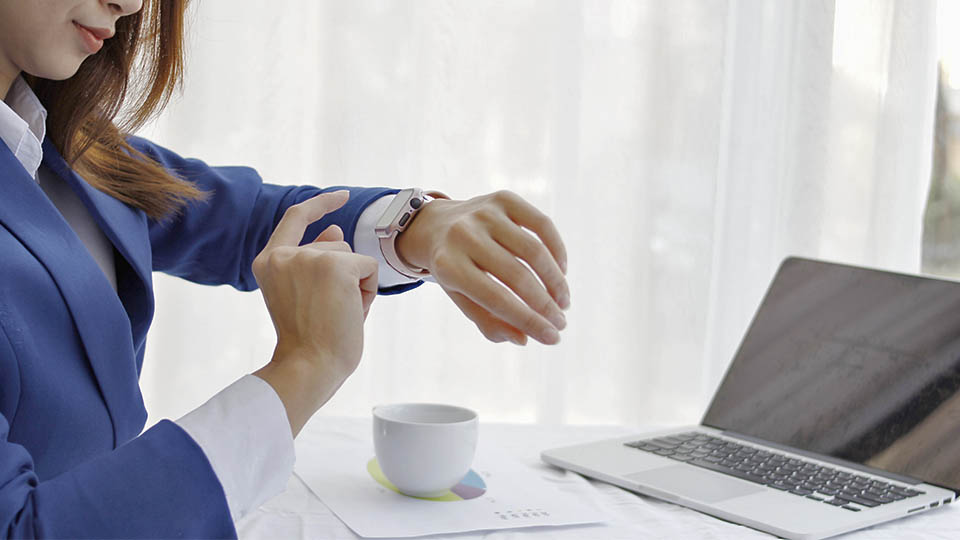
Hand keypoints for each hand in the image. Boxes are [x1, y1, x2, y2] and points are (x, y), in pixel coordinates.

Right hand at [252, 191, 378, 435]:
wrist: (310, 366)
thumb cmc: (309, 339)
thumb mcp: (307, 293)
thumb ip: (317, 258)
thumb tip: (335, 228)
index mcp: (268, 261)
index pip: (296, 217)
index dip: (321, 204)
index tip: (341, 196)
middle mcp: (284, 255)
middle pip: (336, 245)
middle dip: (344, 276)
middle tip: (328, 312)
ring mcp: (309, 257)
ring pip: (354, 258)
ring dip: (356, 286)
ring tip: (337, 314)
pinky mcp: (335, 265)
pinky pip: (369, 268)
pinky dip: (368, 293)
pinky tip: (350, 312)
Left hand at [396, 190, 568, 344]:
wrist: (436, 226)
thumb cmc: (454, 270)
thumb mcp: (461, 299)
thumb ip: (489, 322)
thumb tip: (524, 339)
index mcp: (448, 265)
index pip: (497, 299)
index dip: (529, 320)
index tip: (553, 338)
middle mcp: (464, 235)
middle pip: (518, 275)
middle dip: (546, 305)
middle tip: (561, 323)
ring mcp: (485, 213)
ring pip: (534, 250)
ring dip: (555, 281)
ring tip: (563, 302)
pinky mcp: (503, 199)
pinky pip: (542, 224)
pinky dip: (557, 250)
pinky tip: (561, 272)